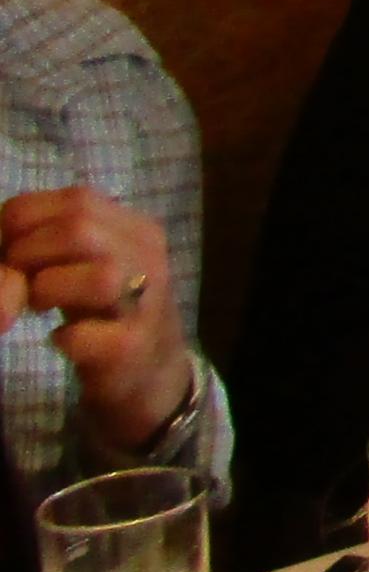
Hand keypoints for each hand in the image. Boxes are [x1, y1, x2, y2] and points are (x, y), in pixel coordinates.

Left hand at [0, 189, 194, 450]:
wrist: (152, 371)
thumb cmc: (103, 311)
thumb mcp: (77, 268)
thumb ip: (38, 249)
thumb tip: (2, 271)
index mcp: (135, 228)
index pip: (76, 200)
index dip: (24, 221)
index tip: (10, 251)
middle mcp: (150, 257)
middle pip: (80, 229)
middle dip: (28, 254)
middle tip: (22, 282)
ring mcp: (147, 302)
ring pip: (98, 276)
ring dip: (47, 289)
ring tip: (41, 305)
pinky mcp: (133, 348)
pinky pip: (86, 336)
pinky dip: (63, 337)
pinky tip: (64, 339)